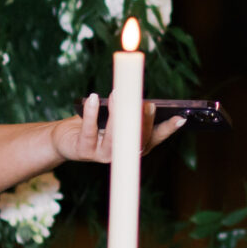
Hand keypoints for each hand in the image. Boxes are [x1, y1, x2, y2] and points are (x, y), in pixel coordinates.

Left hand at [52, 93, 187, 164]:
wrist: (66, 138)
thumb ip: (130, 109)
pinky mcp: (84, 150)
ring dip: (117, 114)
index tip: (181, 118)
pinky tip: (93, 98)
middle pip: (138, 139)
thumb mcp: (116, 115)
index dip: (168, 129)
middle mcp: (123, 153)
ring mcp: (104, 155)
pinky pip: (90, 131)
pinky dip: (91, 113)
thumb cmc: (96, 124)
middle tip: (146, 103)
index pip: (156, 137)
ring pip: (116, 137)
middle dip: (143, 121)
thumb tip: (139, 93)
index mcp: (135, 145)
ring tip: (117, 94)